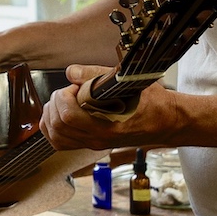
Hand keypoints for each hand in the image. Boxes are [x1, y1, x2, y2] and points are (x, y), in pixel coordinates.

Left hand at [41, 66, 188, 151]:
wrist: (165, 121)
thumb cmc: (151, 102)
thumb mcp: (128, 81)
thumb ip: (96, 75)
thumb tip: (71, 72)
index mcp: (106, 126)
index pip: (68, 117)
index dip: (64, 96)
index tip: (74, 86)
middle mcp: (97, 138)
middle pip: (57, 126)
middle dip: (56, 103)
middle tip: (68, 91)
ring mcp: (93, 143)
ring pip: (55, 137)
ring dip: (51, 115)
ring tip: (63, 101)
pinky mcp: (91, 143)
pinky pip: (61, 142)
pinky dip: (53, 127)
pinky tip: (59, 113)